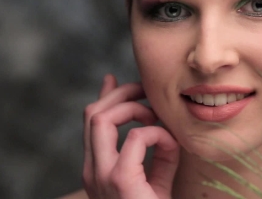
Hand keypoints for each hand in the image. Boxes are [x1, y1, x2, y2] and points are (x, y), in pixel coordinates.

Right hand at [82, 74, 179, 198]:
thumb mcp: (156, 181)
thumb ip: (158, 156)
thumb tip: (164, 128)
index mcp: (97, 170)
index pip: (92, 123)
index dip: (104, 97)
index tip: (115, 80)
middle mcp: (93, 171)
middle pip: (93, 113)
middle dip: (120, 93)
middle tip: (147, 91)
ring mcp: (102, 175)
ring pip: (102, 118)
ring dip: (133, 108)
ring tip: (155, 117)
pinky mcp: (121, 180)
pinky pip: (135, 137)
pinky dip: (155, 133)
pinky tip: (170, 144)